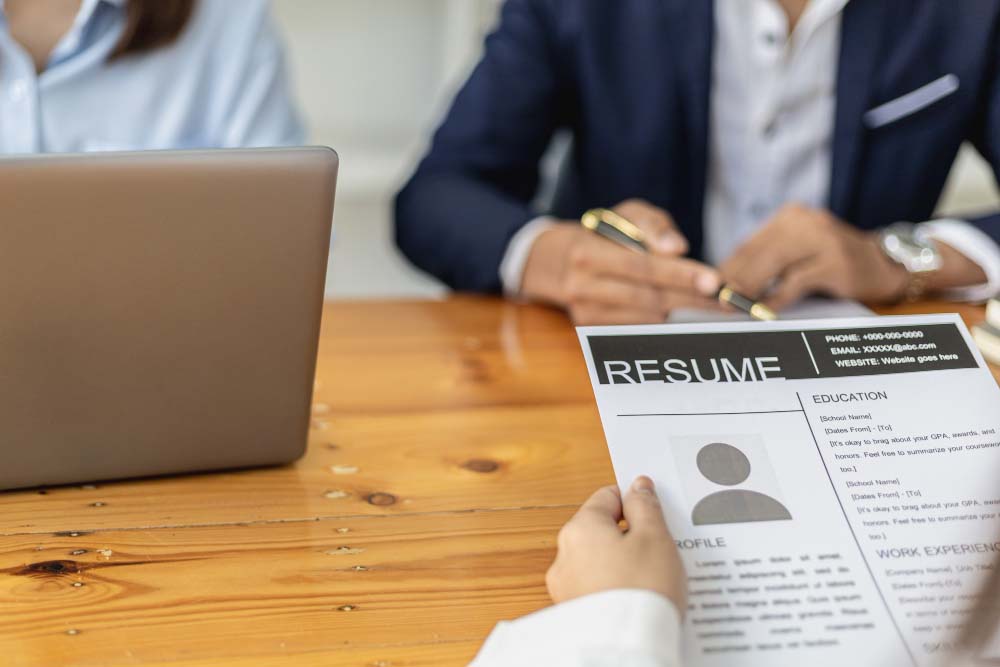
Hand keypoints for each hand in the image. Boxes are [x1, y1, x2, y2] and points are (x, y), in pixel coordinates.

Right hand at [520, 199, 721, 323]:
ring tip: (711, 305)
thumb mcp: (626, 215)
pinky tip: (685, 315)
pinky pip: (638, 330)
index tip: (715, 281)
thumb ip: (653, 226)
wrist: (561, 263)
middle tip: (727, 301)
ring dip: (682, 313)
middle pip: (648, 298)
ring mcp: (585, 313)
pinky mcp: (591, 331)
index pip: (643, 267)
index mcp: (587, 253)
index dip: (680, 275)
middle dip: (692, 299)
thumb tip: (677, 248)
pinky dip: (665, 323)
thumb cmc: (605, 235)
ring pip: (646, 318)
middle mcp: (581, 287)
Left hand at [545, 476, 686, 613]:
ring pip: (600, 562)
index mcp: (581, 527)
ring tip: (655, 579)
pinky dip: (617, 588)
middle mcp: (565, 554)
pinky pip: (598, 588)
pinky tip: (640, 598)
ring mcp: (566, 586)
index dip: (634, 500)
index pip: (607, 497)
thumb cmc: (643, 590)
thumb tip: (638, 486)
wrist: (627, 648)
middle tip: (663, 548)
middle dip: (631, 536)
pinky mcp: (574, 612)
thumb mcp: (655, 538)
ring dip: (624, 564)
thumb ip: (646, 507)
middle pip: (602, 530)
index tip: (655, 510)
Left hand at [720, 204, 909, 309]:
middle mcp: (805, 222)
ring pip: (774, 263)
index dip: (727, 267)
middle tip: (716, 299)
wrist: (882, 264)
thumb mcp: (797, 254)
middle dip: (734, 278)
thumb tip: (724, 283)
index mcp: (790, 217)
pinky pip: (796, 281)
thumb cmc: (830, 262)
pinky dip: (777, 297)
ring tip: (735, 304)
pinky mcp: (836, 262)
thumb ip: (766, 263)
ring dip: (751, 287)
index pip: (749, 244)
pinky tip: (764, 309)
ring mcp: (823, 239)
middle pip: (758, 251)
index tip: (708, 287)